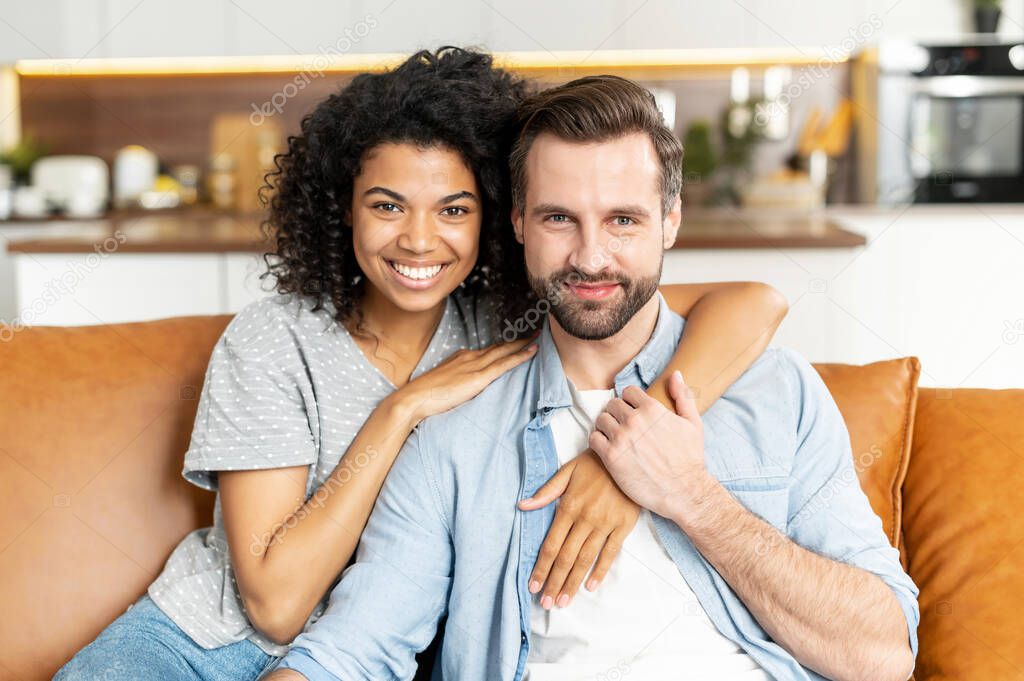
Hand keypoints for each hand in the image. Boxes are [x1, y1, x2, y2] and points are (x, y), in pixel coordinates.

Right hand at [395, 336, 537, 426]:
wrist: (414, 398)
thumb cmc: (425, 396)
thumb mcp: (444, 385)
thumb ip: (458, 383)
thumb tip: (466, 389)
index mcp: (461, 358)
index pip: (487, 351)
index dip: (502, 346)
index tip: (514, 342)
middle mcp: (469, 357)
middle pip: (498, 347)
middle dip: (517, 340)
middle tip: (534, 332)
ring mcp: (474, 365)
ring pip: (504, 351)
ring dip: (522, 344)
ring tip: (538, 337)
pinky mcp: (478, 377)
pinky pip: (504, 364)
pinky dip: (520, 356)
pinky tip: (532, 351)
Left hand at [517, 449, 639, 608]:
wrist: (626, 455)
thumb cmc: (594, 464)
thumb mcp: (567, 471)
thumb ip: (546, 492)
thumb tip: (522, 506)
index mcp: (569, 507)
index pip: (551, 545)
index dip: (541, 567)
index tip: (532, 586)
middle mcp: (585, 519)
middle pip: (566, 558)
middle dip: (554, 582)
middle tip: (546, 604)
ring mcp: (605, 524)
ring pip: (586, 559)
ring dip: (573, 582)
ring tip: (563, 601)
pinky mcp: (623, 526)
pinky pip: (610, 553)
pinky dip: (600, 571)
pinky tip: (590, 586)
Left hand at [589, 371, 710, 520]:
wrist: (685, 491)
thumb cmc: (690, 459)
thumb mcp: (693, 423)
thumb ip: (683, 396)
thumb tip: (676, 374)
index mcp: (652, 408)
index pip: (628, 392)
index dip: (630, 402)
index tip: (633, 412)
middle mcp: (634, 420)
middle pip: (612, 404)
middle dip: (617, 414)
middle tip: (623, 427)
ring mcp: (621, 438)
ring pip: (601, 420)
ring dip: (606, 427)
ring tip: (615, 437)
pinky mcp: (611, 457)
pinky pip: (593, 439)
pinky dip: (598, 442)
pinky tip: (608, 449)